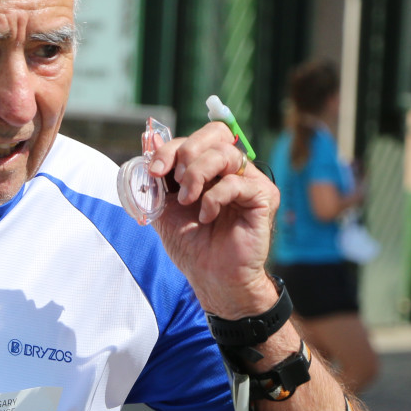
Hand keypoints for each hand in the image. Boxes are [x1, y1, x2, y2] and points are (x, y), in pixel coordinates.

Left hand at [149, 122, 280, 318]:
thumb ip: (157, 181)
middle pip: (216, 133)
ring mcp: (249, 181)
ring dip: (198, 174)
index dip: (170, 148)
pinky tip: (206, 216)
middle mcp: (231, 170)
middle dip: (187, 151)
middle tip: (177, 180)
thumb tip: (146, 148)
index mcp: (209, 169)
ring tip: (188, 200)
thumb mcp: (164, 209)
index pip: (194, 139)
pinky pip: (237, 182)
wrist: (211, 277)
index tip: (154, 170)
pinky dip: (214, 197)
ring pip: (225, 153)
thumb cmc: (192, 244)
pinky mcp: (263, 196)